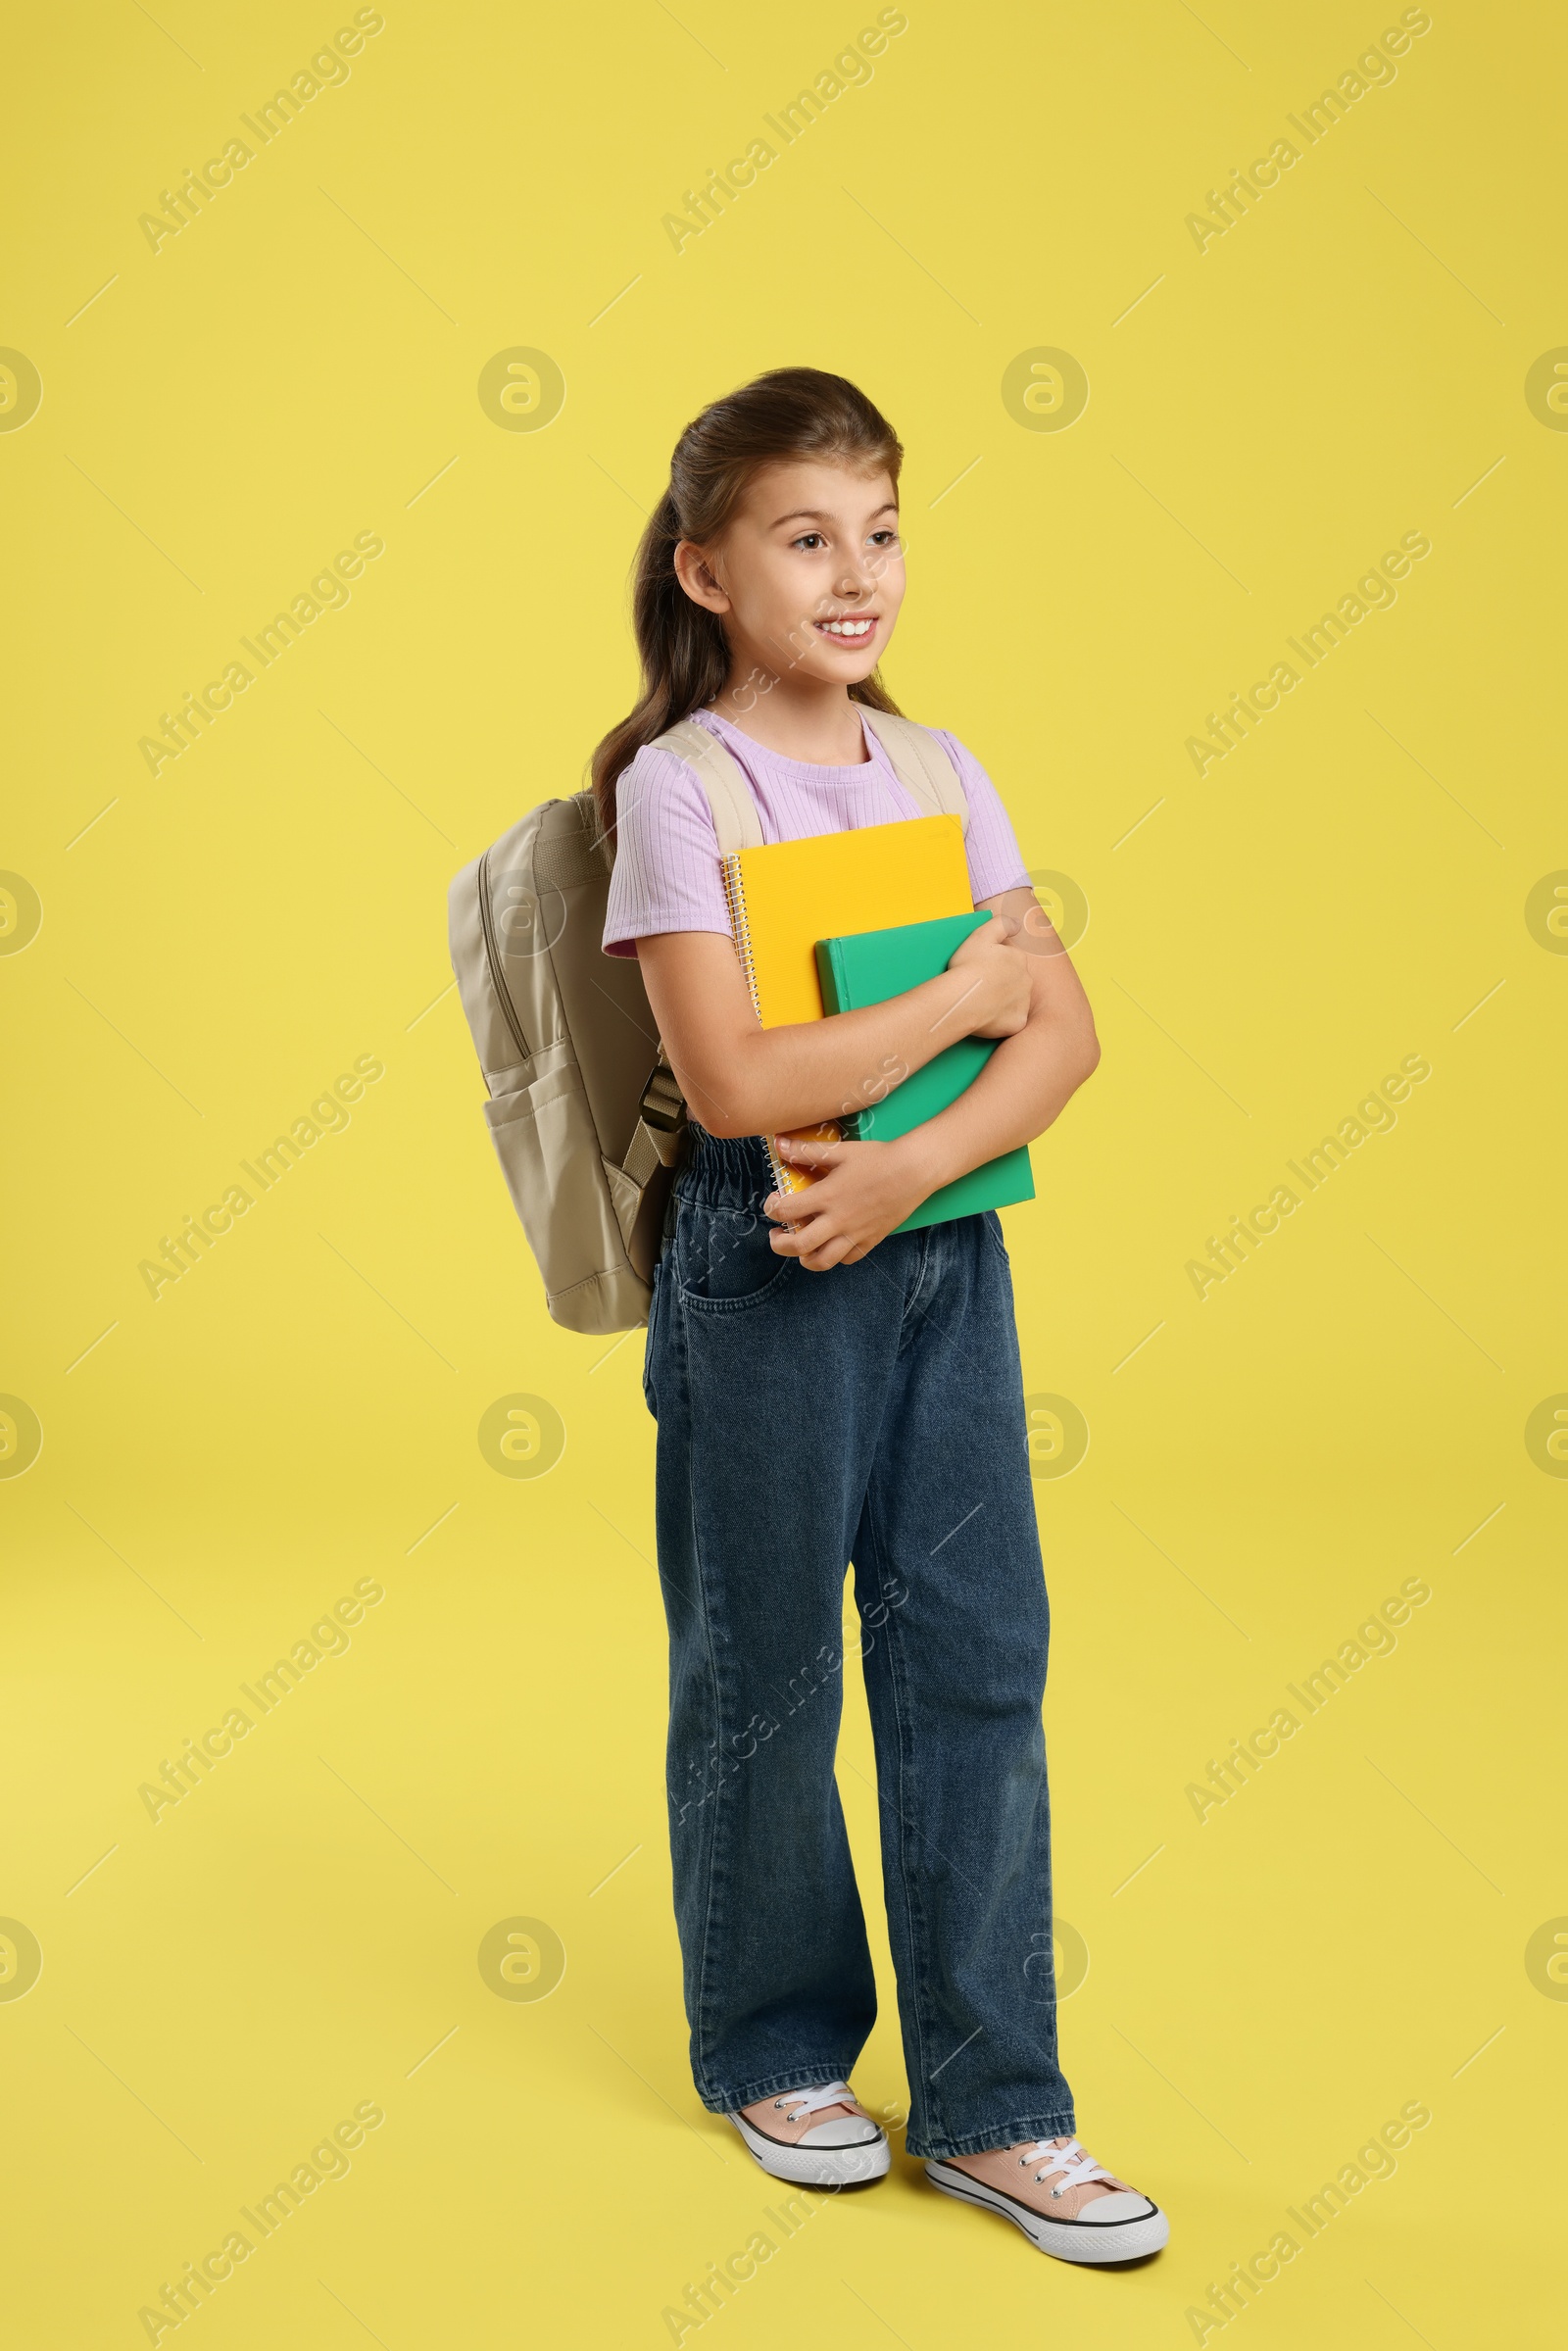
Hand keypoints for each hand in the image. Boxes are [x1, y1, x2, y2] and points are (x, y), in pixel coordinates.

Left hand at [762, 1133, 933, 1268]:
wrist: (914, 1170)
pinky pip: (847, 1259)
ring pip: (822, 1261)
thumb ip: (806, 1150)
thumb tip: (778, 1143)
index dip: (772, 1209)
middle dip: (779, 1244)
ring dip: (805, 1258)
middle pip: (798, 1246)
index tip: (773, 1203)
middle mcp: (838, 1220)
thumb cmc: (879, 1158)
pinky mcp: (871, 1240)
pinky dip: (834, 1257)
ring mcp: (855, 1233)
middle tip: (777, 1235)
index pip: (785, 1211)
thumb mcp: (840, 1150)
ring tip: (801, 1249)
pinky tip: (830, 1245)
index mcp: (827, 1196)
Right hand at [947, 911, 1030, 1039]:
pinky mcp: (1018, 1022)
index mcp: (1019, 959)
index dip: (994, 966)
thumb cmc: (968, 967)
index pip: (1010, 961)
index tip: (981, 971)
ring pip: (1015, 1002)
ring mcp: (1024, 1002)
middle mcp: (1027, 980)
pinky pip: (1013, 1022)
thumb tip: (1017, 924)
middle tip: (980, 989)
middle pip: (1015, 982)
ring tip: (981, 1004)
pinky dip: (1002, 1022)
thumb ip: (1002, 924)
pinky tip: (987, 1018)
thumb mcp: (981, 935)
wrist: (961, 998)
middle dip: (1002, 984)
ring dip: (1002, 1003)